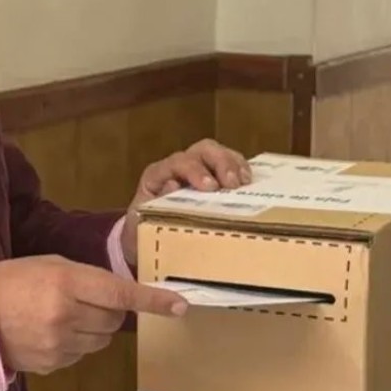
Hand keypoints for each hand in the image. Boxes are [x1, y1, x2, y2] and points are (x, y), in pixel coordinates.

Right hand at [0, 255, 186, 374]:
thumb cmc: (13, 280)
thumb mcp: (50, 265)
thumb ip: (87, 279)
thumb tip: (122, 299)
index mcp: (66, 282)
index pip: (120, 293)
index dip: (152, 300)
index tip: (179, 305)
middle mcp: (66, 315)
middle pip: (114, 319)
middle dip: (109, 310)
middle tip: (84, 301)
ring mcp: (59, 344)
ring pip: (101, 340)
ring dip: (93, 328)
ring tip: (61, 317)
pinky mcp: (53, 364)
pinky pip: (81, 354)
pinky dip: (75, 343)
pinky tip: (50, 333)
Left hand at [121, 139, 251, 264]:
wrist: (143, 240)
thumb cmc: (141, 232)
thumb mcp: (141, 224)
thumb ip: (150, 207)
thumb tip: (173, 186)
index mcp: (157, 176)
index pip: (176, 163)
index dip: (194, 170)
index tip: (210, 187)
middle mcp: (177, 167)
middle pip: (201, 150)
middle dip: (220, 162)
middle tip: (233, 184)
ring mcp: (196, 169)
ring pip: (217, 153)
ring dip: (234, 164)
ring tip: (245, 183)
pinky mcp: (211, 178)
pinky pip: (229, 164)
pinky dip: (241, 170)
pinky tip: (249, 183)